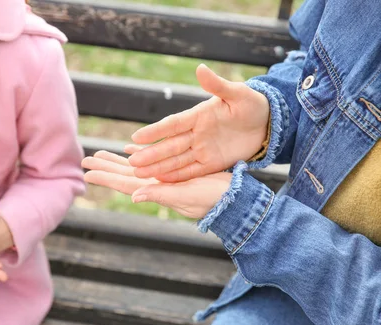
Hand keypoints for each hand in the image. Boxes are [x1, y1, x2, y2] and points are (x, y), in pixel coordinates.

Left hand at [82, 150, 230, 218]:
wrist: (235, 198)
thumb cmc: (213, 199)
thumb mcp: (186, 197)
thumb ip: (161, 195)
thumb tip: (134, 196)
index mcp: (156, 191)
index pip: (125, 184)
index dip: (105, 178)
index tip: (87, 173)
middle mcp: (157, 185)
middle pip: (125, 174)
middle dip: (105, 167)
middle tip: (85, 160)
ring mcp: (165, 179)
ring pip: (135, 167)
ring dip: (117, 162)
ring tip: (100, 155)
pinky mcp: (176, 171)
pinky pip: (152, 161)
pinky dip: (139, 155)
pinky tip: (130, 150)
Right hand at [127, 64, 268, 181]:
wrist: (268, 123)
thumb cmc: (252, 104)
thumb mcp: (238, 93)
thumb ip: (217, 85)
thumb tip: (200, 68)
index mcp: (198, 116)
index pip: (173, 124)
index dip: (155, 131)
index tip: (136, 136)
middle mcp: (196, 134)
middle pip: (169, 146)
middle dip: (150, 154)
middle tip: (131, 161)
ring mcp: (203, 150)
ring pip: (176, 161)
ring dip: (158, 168)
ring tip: (137, 173)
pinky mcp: (212, 163)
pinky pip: (191, 171)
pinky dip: (176, 176)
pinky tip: (160, 181)